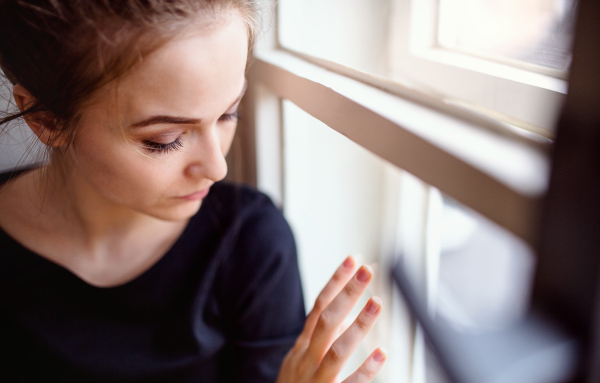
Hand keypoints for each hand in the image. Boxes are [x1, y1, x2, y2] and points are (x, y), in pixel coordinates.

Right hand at [277, 256, 385, 382]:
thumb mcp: (302, 361)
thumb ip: (321, 338)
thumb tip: (344, 312)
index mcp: (302, 348)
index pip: (319, 307)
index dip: (336, 282)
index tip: (352, 260)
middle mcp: (306, 360)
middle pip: (326, 320)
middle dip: (347, 294)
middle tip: (367, 272)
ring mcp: (315, 381)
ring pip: (336, 350)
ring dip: (357, 325)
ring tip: (377, 303)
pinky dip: (364, 371)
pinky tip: (381, 356)